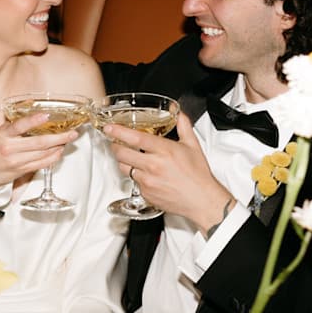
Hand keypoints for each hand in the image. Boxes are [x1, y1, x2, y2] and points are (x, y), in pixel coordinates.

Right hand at [0, 113, 81, 188]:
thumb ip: (13, 128)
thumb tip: (33, 118)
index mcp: (2, 136)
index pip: (19, 126)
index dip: (33, 121)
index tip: (46, 115)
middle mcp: (10, 149)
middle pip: (39, 142)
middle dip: (59, 137)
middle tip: (72, 132)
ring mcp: (17, 161)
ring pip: (43, 154)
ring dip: (58, 147)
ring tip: (68, 140)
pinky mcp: (21, 171)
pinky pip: (41, 164)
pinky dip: (53, 157)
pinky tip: (59, 152)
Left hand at [104, 112, 233, 232]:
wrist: (201, 200)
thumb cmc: (198, 175)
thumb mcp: (192, 145)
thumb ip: (183, 125)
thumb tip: (177, 113)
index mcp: (164, 151)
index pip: (135, 138)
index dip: (118, 131)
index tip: (109, 127)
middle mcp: (153, 166)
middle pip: (122, 153)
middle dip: (115, 146)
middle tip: (116, 142)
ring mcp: (147, 181)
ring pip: (124, 168)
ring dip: (124, 161)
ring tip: (130, 157)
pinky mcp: (145, 194)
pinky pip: (133, 182)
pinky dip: (135, 176)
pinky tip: (145, 173)